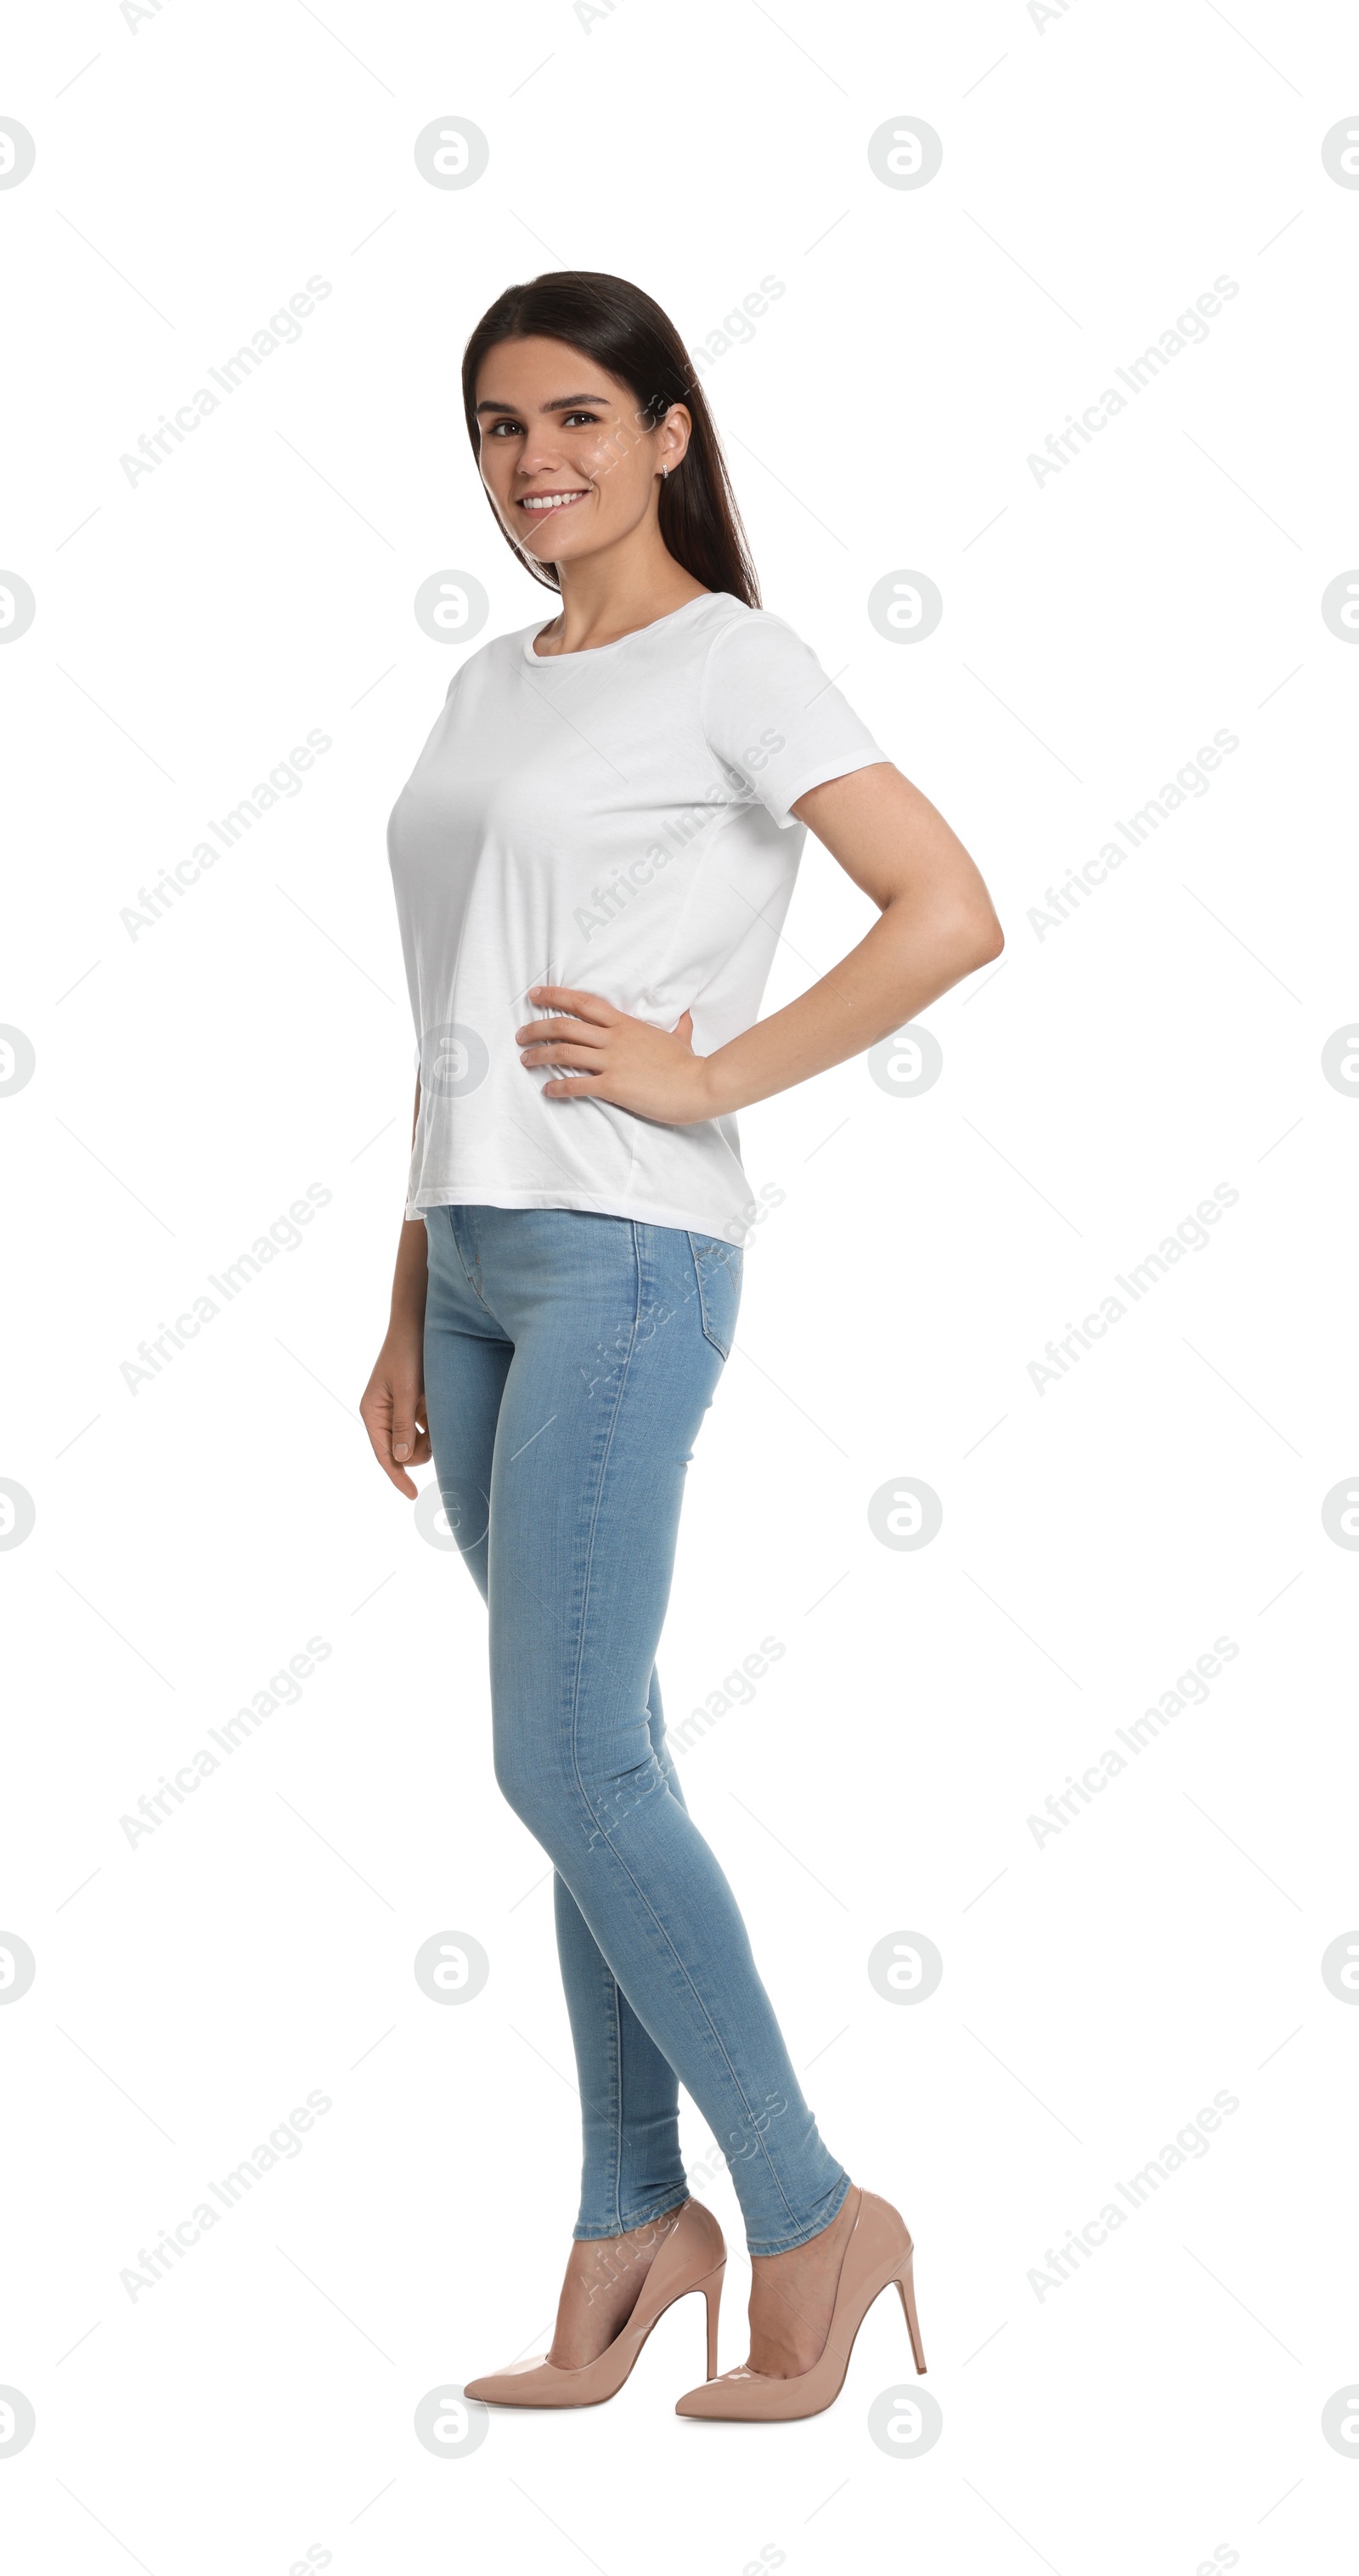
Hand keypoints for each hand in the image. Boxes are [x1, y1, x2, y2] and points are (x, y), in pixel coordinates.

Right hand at [360, 1329, 429, 1497]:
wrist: (418, 1325)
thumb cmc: (409, 1354)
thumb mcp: (406, 1390)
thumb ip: (403, 1425)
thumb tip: (400, 1459)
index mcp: (373, 1412)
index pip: (384, 1455)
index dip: (397, 1477)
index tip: (412, 1495)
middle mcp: (383, 1414)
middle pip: (402, 1451)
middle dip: (420, 1449)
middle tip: (437, 1433)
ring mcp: (399, 1409)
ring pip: (417, 1440)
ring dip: (430, 1434)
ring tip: (438, 1411)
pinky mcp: (414, 1402)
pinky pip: (426, 1425)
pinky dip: (435, 1421)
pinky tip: (440, 1405)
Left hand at [515, 986, 716, 1124]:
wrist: (699, 1085)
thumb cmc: (690, 1064)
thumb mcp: (681, 1038)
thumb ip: (679, 1025)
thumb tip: (686, 1015)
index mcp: (626, 1024)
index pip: (583, 1002)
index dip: (555, 996)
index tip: (535, 995)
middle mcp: (614, 1039)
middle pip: (565, 1026)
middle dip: (537, 1028)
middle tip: (520, 1035)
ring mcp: (613, 1062)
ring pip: (565, 1053)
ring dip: (539, 1055)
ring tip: (525, 1060)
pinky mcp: (613, 1086)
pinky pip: (577, 1084)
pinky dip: (557, 1087)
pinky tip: (547, 1090)